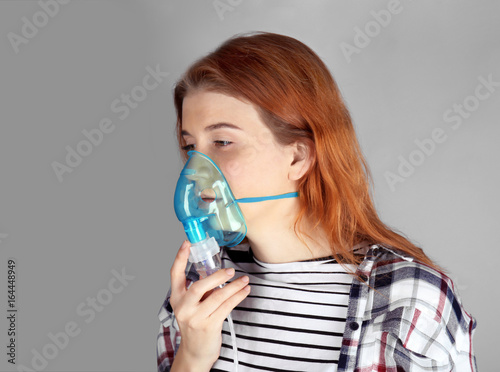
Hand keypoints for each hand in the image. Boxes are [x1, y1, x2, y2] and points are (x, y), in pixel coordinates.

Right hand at [169, 241, 249, 370]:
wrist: (195, 352)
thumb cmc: (196, 323)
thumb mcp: (191, 305)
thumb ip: (200, 290)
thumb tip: (218, 272)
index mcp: (176, 298)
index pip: (174, 274)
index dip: (180, 257)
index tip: (187, 243)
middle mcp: (183, 307)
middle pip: (199, 286)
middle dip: (216, 276)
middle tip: (230, 270)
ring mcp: (196, 318)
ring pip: (217, 297)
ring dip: (234, 287)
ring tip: (244, 279)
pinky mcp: (209, 326)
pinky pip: (226, 307)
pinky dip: (238, 297)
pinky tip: (244, 291)